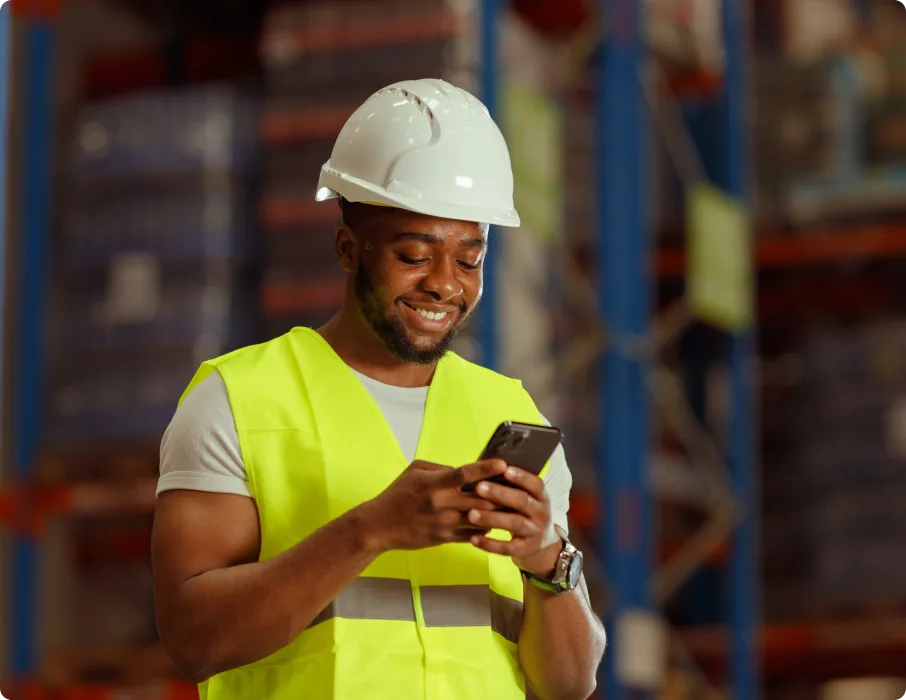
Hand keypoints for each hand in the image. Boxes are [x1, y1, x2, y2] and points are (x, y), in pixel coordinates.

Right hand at [360, 459, 508, 552]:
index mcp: (435, 484)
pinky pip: (472, 535)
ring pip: (480, 520)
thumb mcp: (415, 471)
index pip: (466, 474)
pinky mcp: (444, 538)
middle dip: (500, 495)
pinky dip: (483, 529)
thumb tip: (463, 471)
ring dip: (496, 514)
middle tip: (516, 489)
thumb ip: (440, 468)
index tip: (503, 464)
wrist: (380, 526)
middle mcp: (442, 504)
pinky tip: (492, 523)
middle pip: (481, 500)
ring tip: (511, 508)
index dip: (486, 469)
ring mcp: (444, 523)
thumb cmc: (398, 494)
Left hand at [467, 467, 562, 577]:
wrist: (543, 549)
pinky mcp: (525, 550)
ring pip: (515, 524)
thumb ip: (513, 489)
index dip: (522, 477)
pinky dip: (490, 544)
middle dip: (500, 494)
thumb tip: (487, 471)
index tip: (505, 469)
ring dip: (492, 518)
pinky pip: (507, 548)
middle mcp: (542, 514)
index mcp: (542, 498)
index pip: (536, 484)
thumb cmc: (526, 515)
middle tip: (479, 487)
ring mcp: (535, 533)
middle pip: (523, 501)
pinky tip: (473, 538)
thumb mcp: (527, 501)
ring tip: (471, 514)